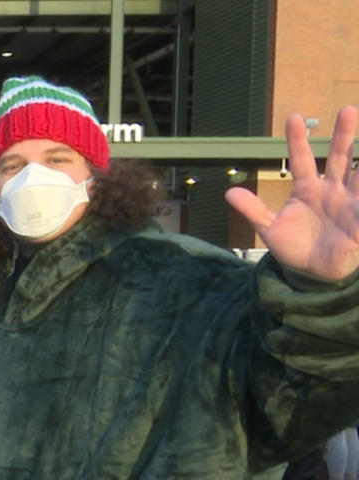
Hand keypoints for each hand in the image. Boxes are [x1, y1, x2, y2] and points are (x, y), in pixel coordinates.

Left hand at [226, 107, 358, 280]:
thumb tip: (228, 193)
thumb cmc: (296, 248)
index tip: (294, 117)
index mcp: (307, 189)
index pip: (303, 159)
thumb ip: (253, 210)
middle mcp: (332, 190)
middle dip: (344, 135)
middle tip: (348, 110)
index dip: (298, 140)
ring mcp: (350, 201)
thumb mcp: (270, 229)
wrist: (314, 273)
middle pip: (340, 157)